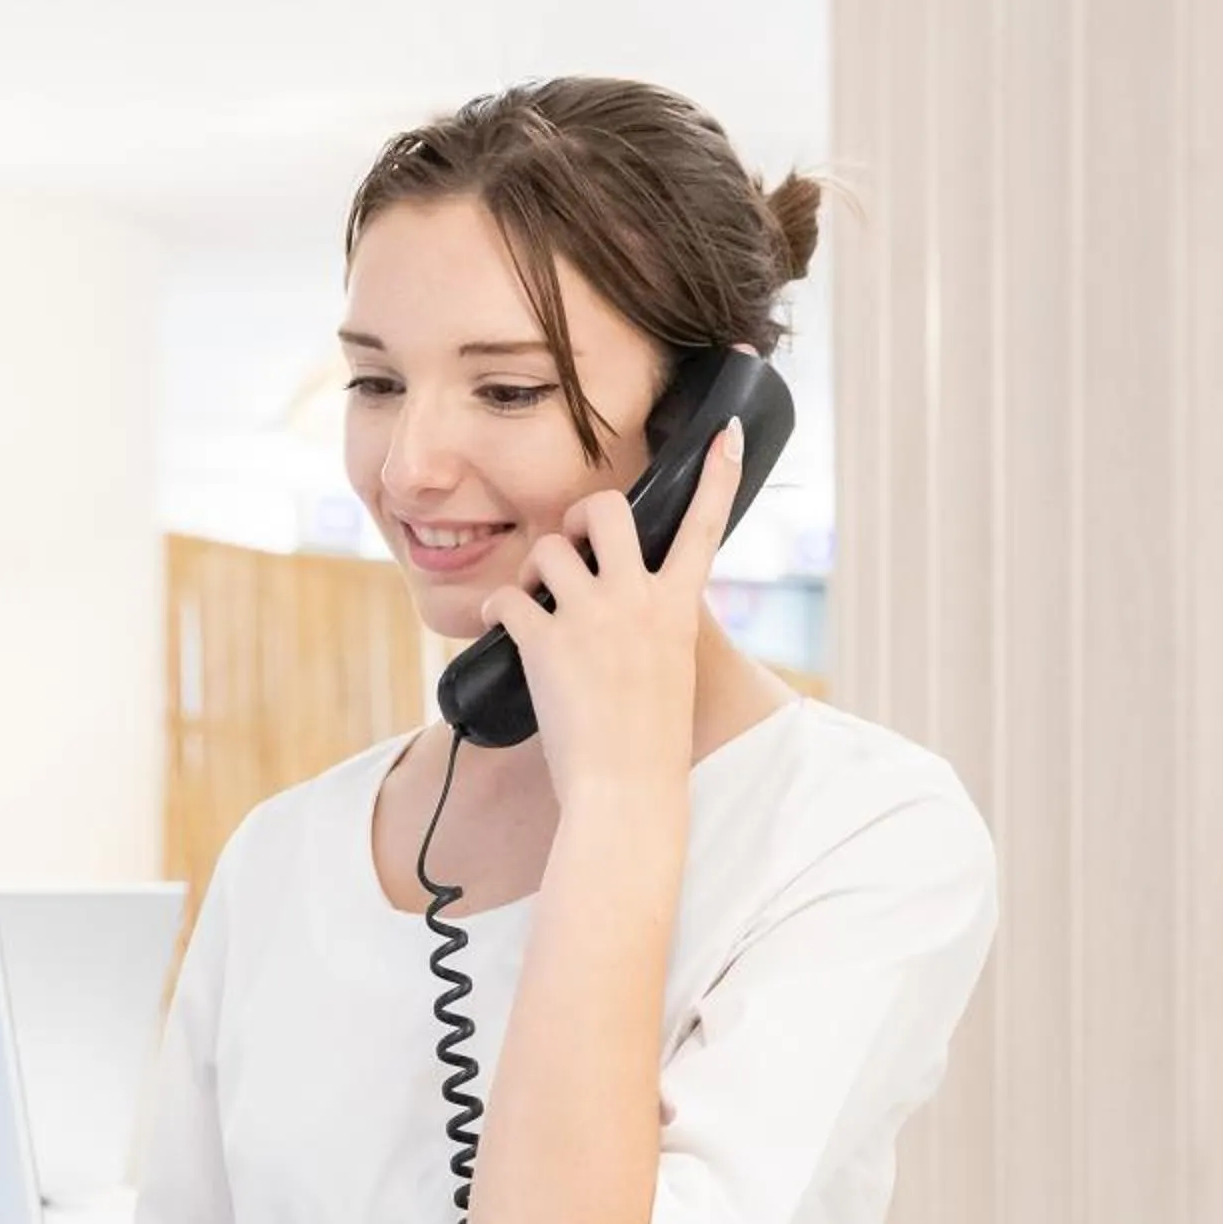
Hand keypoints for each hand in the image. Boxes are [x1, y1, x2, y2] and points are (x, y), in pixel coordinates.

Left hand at [475, 417, 742, 799]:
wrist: (626, 788)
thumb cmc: (650, 741)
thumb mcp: (672, 668)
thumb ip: (656, 623)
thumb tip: (627, 602)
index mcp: (678, 606)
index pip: (704, 526)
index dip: (716, 476)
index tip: (725, 435)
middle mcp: (637, 598)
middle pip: (606, 510)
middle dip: (580, 517)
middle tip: (571, 549)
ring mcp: (590, 616)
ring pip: (549, 548)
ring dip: (534, 567)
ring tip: (536, 600)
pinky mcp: (545, 640)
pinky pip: (507, 597)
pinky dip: (498, 609)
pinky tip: (503, 628)